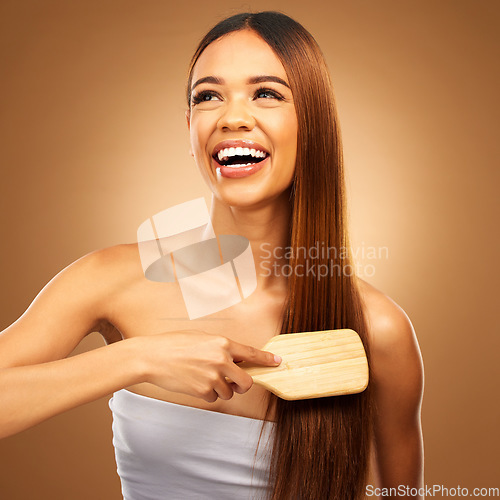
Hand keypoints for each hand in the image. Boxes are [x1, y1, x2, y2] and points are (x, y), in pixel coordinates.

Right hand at [137, 330, 280, 402]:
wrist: (152, 357)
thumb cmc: (174, 344)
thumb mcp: (201, 338)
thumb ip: (220, 348)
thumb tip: (235, 358)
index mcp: (222, 343)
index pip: (252, 353)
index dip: (267, 359)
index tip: (277, 362)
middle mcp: (221, 360)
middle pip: (247, 381)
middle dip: (244, 385)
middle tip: (237, 383)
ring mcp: (212, 376)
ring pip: (229, 392)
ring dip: (221, 389)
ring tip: (203, 377)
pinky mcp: (202, 391)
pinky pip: (213, 398)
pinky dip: (207, 394)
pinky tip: (195, 383)